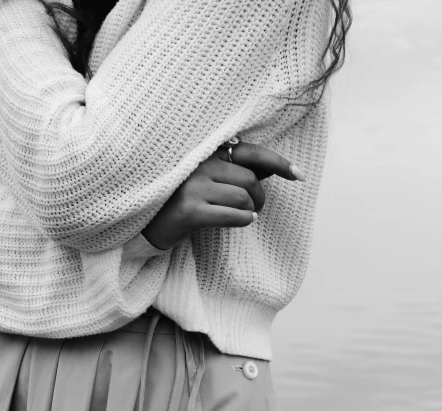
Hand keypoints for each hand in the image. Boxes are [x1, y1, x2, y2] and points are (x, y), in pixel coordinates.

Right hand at [141, 142, 304, 250]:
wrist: (142, 226)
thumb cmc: (177, 203)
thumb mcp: (204, 181)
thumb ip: (232, 172)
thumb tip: (269, 170)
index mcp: (203, 153)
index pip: (249, 152)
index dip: (278, 163)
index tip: (299, 175)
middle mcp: (198, 165)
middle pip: (250, 179)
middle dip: (260, 197)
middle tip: (256, 207)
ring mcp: (192, 187)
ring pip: (244, 196)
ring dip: (252, 210)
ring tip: (245, 215)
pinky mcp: (190, 210)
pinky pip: (234, 215)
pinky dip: (244, 220)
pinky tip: (241, 221)